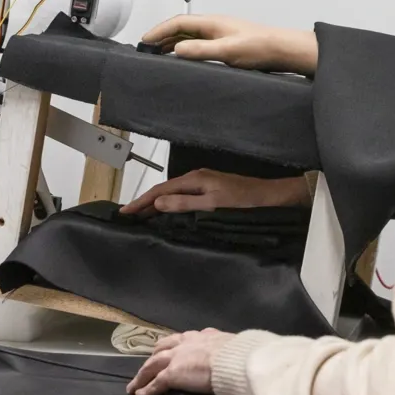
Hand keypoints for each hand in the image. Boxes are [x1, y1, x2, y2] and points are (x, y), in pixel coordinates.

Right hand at [120, 170, 310, 215]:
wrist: (269, 196)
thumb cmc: (244, 200)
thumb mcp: (213, 204)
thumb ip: (185, 204)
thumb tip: (158, 203)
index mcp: (194, 179)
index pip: (160, 191)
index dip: (141, 202)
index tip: (125, 212)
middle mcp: (196, 178)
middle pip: (164, 191)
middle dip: (144, 202)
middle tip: (127, 216)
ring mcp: (203, 183)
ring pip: (173, 194)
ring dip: (156, 204)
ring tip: (141, 216)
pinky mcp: (209, 189)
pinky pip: (182, 196)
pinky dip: (170, 204)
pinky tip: (167, 212)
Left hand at [126, 328, 231, 394]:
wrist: (234, 362)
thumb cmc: (239, 355)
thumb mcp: (231, 345)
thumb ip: (224, 349)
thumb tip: (230, 353)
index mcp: (202, 336)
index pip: (182, 339)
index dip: (172, 346)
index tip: (167, 350)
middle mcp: (185, 343)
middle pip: (162, 349)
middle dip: (153, 357)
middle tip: (147, 366)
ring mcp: (176, 358)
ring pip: (152, 365)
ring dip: (142, 375)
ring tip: (135, 385)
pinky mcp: (172, 374)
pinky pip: (155, 383)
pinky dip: (146, 389)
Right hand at [141, 15, 318, 75]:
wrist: (282, 50)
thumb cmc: (260, 47)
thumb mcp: (227, 51)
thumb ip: (201, 50)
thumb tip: (176, 50)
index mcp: (212, 23)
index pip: (178, 23)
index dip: (159, 31)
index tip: (146, 40)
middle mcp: (214, 26)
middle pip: (181, 28)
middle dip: (163, 37)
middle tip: (148, 49)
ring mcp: (220, 35)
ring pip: (190, 37)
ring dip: (174, 44)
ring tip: (160, 55)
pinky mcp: (226, 45)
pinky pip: (199, 44)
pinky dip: (187, 50)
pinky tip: (185, 60)